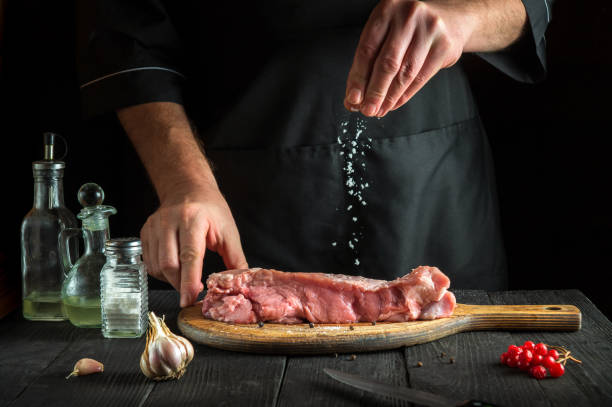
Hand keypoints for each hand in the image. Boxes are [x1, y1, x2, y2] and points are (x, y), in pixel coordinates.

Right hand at [141, 182, 247, 307]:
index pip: (189, 256)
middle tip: (193, 291)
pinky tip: (175, 268)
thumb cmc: (211, 209)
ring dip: (172, 280)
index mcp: (193, 219)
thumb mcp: (228, 230)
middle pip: (169, 264)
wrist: (188, 188)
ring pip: (157, 266)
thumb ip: (235, 258)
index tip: (189, 299)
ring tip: (186, 278)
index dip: (189, 281)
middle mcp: (169, 221)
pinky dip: (162, 273)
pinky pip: (150, 262)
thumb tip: (239, 283)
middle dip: (181, 284)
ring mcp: (154, 226)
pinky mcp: (145, 232)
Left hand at [344, 0, 473, 116]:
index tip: (353, 98)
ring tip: (379, 109)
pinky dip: (405, 94)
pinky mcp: (444, 46)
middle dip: (375, 91)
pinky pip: (420, 77)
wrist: (452, 19)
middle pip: (387, 62)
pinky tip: (395, 103)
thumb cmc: (409, 28)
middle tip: (367, 110)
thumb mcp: (386, 33)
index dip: (358, 77)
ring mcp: (429, 29)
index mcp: (387, 9)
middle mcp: (408, 16)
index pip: (368, 49)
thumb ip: (369, 60)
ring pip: (405, 72)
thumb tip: (355, 96)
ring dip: (390, 96)